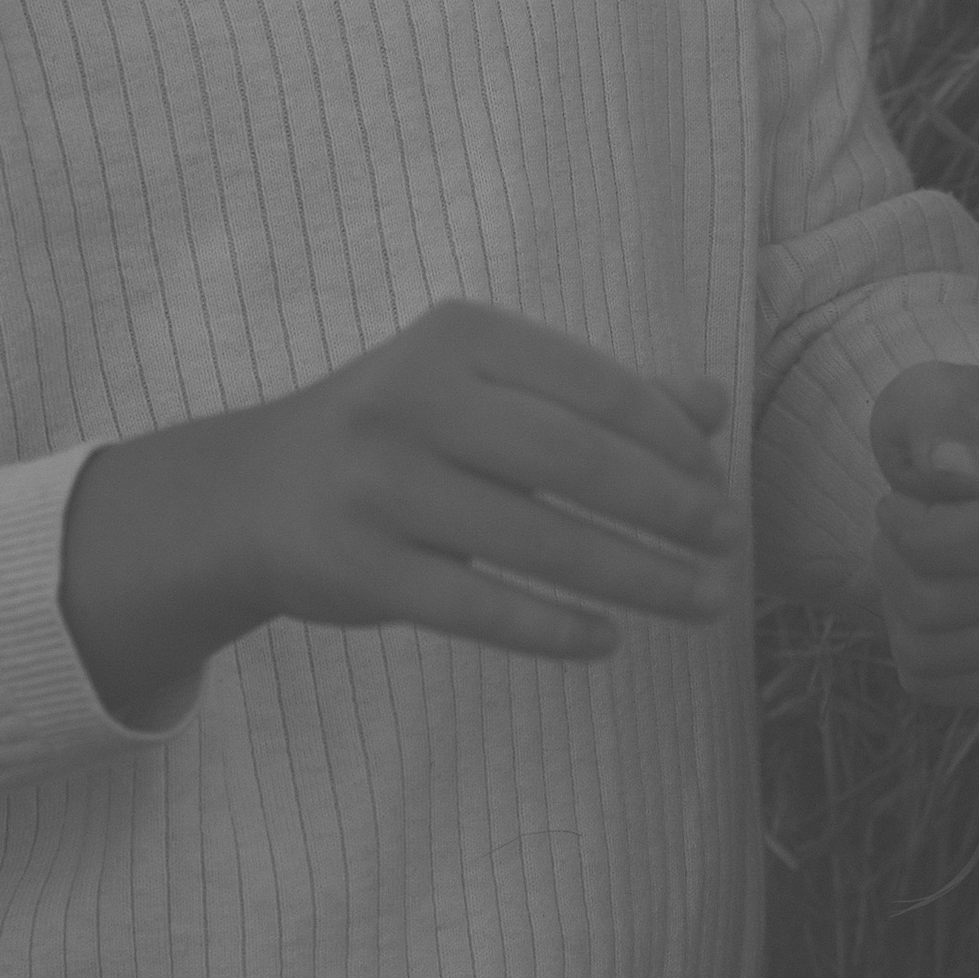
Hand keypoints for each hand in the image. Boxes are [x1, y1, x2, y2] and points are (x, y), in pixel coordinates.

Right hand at [63, 300, 737, 721]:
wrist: (249, 495)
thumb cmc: (398, 433)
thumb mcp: (484, 388)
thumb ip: (595, 394)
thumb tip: (715, 404)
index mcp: (456, 338)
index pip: (593, 385)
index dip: (670, 439)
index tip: (719, 481)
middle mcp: (413, 401)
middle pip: (574, 461)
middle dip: (667, 507)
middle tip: (728, 544)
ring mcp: (381, 488)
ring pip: (538, 541)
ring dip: (636, 576)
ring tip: (703, 601)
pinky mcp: (360, 569)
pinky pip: (479, 607)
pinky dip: (552, 628)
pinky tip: (607, 639)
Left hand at [866, 364, 978, 708]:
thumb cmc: (949, 432)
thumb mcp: (931, 395)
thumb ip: (941, 416)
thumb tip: (960, 475)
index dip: (918, 531)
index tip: (896, 501)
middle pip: (949, 602)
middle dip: (893, 565)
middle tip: (899, 532)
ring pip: (937, 650)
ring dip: (896, 607)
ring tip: (912, 565)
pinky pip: (944, 688)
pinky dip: (911, 652)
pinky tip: (928, 608)